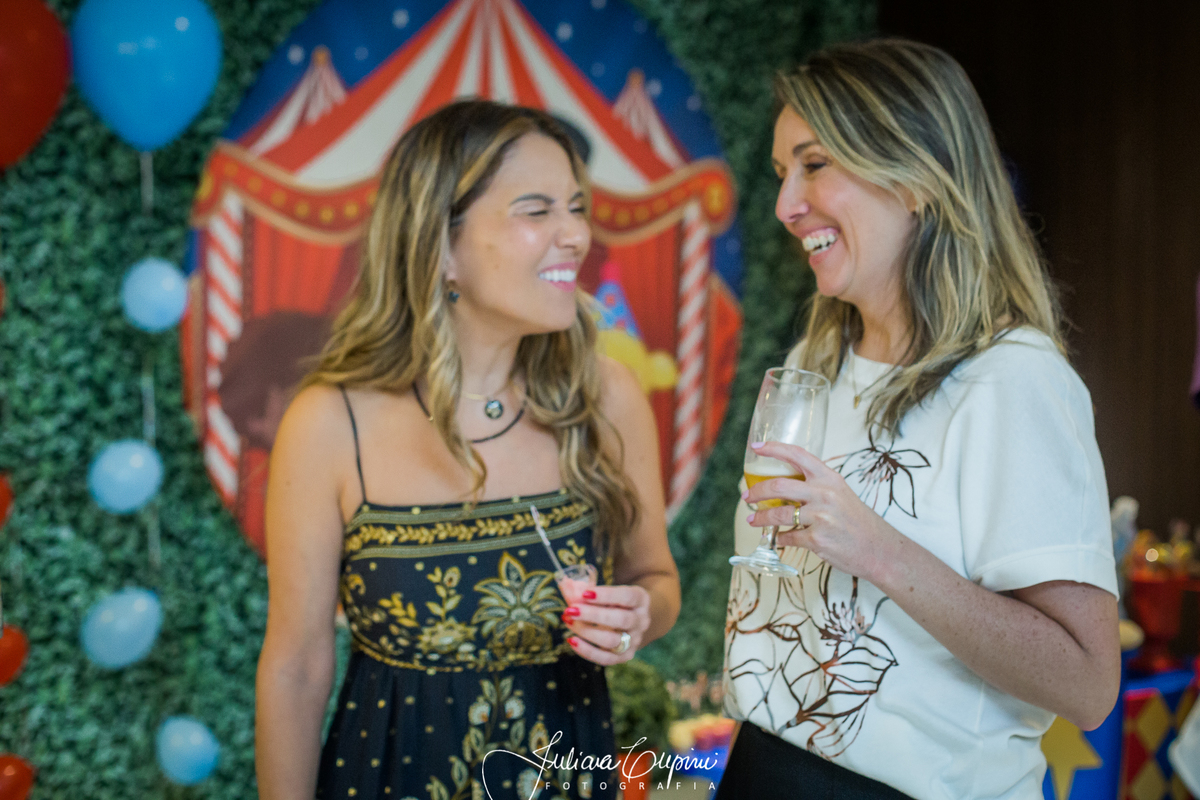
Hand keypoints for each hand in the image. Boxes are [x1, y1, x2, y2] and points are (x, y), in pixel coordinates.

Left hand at [561, 584, 649, 664]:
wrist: (632, 619)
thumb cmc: (615, 601)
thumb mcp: (609, 591)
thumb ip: (590, 590)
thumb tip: (566, 585)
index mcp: (641, 600)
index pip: (627, 597)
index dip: (605, 595)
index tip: (584, 593)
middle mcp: (642, 621)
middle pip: (621, 619)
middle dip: (593, 615)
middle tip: (571, 610)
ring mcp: (635, 641)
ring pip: (612, 640)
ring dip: (586, 631)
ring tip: (569, 621)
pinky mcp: (625, 656)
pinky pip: (606, 659)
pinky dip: (587, 651)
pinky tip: (572, 640)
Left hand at [743, 441, 899, 582]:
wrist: (879, 549)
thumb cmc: (858, 521)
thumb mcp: (841, 494)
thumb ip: (816, 487)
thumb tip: (784, 488)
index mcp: (830, 478)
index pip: (797, 455)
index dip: (773, 448)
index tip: (756, 447)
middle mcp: (825, 494)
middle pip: (778, 486)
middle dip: (756, 492)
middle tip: (747, 496)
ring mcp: (821, 517)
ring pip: (778, 514)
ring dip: (760, 518)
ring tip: (753, 520)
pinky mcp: (817, 540)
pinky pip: (788, 537)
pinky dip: (780, 538)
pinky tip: (778, 539)